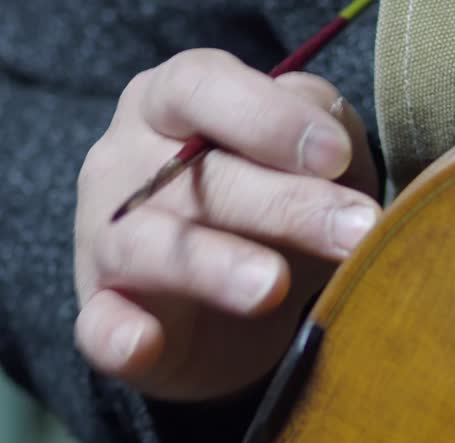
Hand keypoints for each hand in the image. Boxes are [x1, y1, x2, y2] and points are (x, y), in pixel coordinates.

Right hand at [74, 49, 381, 402]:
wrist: (232, 309)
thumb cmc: (272, 209)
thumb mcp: (312, 161)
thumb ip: (326, 133)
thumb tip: (335, 144)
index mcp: (169, 103)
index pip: (201, 87)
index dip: (268, 118)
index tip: (336, 155)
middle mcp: (124, 162)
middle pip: (190, 172)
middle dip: (282, 203)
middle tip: (356, 232)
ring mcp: (104, 240)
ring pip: (145, 245)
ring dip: (210, 265)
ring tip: (272, 286)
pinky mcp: (103, 315)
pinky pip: (99, 326)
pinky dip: (117, 335)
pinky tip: (143, 342)